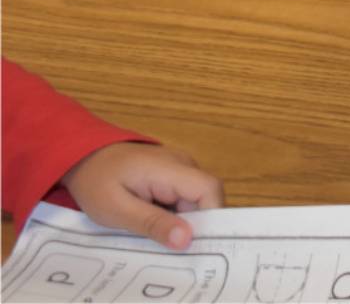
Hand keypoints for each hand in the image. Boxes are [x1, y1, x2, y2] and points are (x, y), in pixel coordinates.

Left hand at [60, 142, 224, 249]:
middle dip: (193, 226)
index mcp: (170, 168)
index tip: (195, 246)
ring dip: (181, 222)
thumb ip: (152, 223)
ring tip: (157, 239)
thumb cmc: (95, 182)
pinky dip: (174, 215)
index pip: (209, 190)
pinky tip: (154, 225)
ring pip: (195, 201)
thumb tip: (187, 239)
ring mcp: (180, 168)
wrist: (82, 157)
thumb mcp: (116, 209)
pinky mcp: (174, 175)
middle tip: (171, 250)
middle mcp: (183, 164)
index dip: (210, 218)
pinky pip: (184, 198)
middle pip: (205, 198)